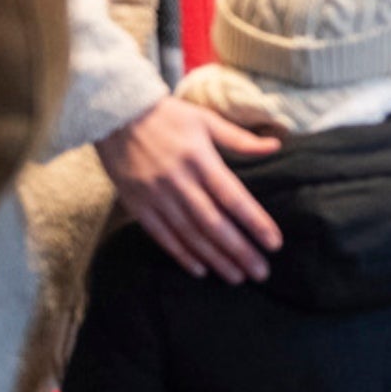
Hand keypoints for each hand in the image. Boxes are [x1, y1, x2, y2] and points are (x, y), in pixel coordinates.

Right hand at [94, 97, 283, 281]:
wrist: (115, 115)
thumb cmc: (167, 116)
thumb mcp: (205, 119)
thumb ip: (240, 138)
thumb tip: (275, 145)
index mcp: (200, 159)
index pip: (233, 197)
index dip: (255, 222)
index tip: (274, 243)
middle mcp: (179, 181)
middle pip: (214, 223)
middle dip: (239, 250)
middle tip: (261, 272)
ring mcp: (156, 195)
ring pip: (189, 234)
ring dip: (215, 258)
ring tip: (236, 277)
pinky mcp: (137, 205)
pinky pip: (161, 236)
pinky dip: (181, 254)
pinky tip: (199, 270)